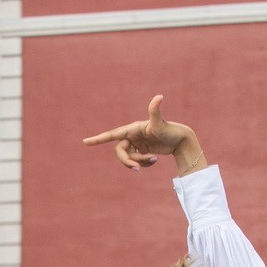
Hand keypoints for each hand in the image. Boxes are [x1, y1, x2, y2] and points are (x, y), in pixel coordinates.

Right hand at [81, 94, 207, 174]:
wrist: (181, 140)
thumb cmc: (170, 130)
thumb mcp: (161, 124)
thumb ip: (156, 111)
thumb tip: (159, 97)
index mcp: (132, 129)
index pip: (112, 134)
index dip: (98, 139)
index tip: (85, 142)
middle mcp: (132, 135)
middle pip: (120, 152)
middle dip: (128, 161)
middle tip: (138, 169)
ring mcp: (136, 144)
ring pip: (129, 158)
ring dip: (139, 162)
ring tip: (154, 160)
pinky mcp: (141, 151)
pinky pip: (136, 161)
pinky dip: (144, 164)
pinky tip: (154, 161)